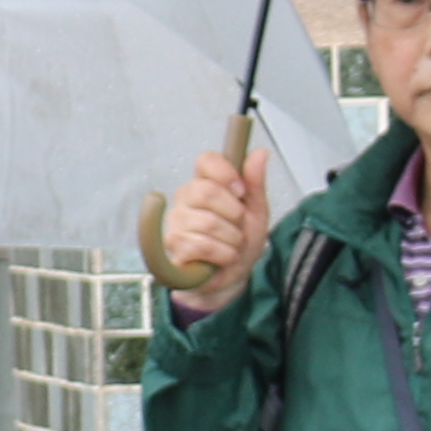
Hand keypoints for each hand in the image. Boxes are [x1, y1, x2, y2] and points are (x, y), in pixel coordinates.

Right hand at [152, 143, 266, 312]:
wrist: (230, 278)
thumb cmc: (239, 243)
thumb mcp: (256, 211)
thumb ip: (255, 182)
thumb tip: (260, 152)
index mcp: (205, 184)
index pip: (207, 160)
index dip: (226, 173)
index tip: (240, 192)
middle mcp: (184, 199)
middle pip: (207, 190)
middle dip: (233, 214)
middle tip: (237, 227)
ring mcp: (175, 223)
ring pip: (208, 222)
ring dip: (232, 240)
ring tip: (231, 247)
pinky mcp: (171, 247)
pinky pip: (202, 245)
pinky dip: (223, 255)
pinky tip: (221, 259)